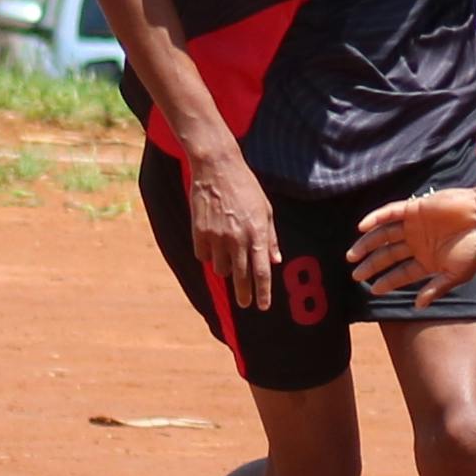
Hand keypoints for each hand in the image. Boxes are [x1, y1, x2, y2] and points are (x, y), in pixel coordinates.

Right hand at [185, 148, 285, 313]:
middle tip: (244, 303)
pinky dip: (209, 256)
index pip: (262, 272)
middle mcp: (238, 238)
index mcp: (257, 233)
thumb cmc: (246, 187)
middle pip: (242, 277)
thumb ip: (271, 237)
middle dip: (244, 294)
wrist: (217, 168)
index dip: (263, 292)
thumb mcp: (266, 210)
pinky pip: (204, 256)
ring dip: (226, 270)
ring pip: (221, 269)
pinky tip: (212, 245)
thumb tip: (276, 261)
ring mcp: (217, 237)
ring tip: (228, 259)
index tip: (263, 306)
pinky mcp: (199, 232)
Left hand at [349, 187, 475, 292]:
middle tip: (355, 275)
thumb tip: (418, 306)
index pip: (401, 273)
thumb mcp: (457, 274)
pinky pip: (390, 212)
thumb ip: (437, 288)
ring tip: (352, 256)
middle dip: (371, 265)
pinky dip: (375, 218)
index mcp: (427, 260)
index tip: (372, 290)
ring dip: (366, 244)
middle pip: (387, 255)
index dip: (386, 282)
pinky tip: (362, 227)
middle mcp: (417, 243)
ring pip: (383, 235)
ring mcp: (414, 225)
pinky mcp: (415, 207)